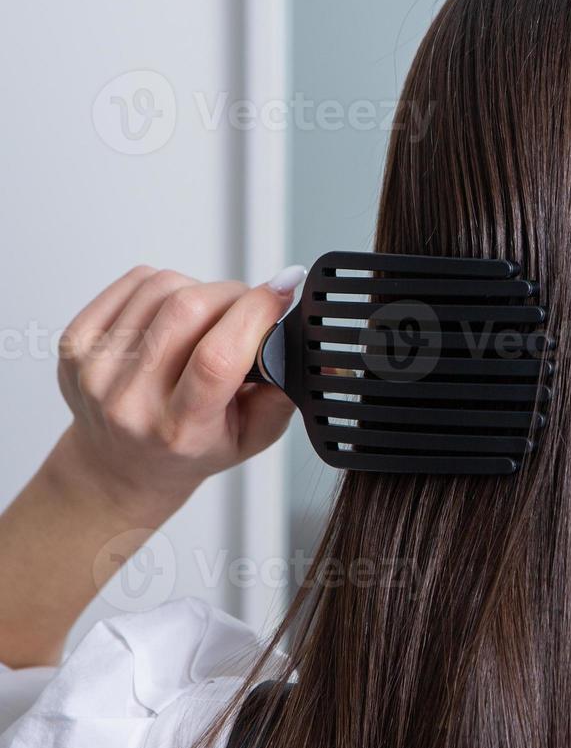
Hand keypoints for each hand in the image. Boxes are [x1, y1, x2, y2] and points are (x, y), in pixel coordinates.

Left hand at [53, 264, 305, 523]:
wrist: (121, 465)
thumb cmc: (192, 448)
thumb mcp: (252, 436)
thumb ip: (286, 392)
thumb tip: (318, 349)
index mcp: (180, 431)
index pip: (217, 358)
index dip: (256, 312)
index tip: (284, 292)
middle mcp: (130, 402)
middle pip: (187, 310)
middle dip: (234, 294)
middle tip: (249, 307)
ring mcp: (96, 370)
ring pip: (164, 286)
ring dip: (202, 288)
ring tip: (211, 317)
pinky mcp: (76, 343)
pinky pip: (135, 282)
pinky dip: (167, 284)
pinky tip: (177, 311)